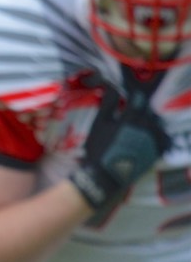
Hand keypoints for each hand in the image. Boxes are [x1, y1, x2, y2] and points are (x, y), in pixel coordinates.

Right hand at [69, 74, 169, 213]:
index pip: (138, 97)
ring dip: (148, 122)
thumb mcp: (99, 125)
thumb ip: (108, 104)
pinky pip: (164, 138)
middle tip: (131, 114)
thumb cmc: (98, 150)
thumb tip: (110, 84)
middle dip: (140, 110)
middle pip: (148, 110)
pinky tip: (149, 138)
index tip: (129, 95)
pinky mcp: (157, 151)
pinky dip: (158, 135)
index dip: (133, 95)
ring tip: (138, 127)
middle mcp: (147, 125)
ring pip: (156, 123)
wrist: (104, 176)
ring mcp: (154, 139)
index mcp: (132, 117)